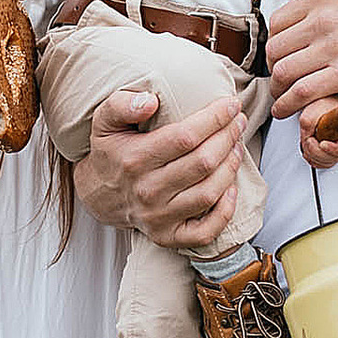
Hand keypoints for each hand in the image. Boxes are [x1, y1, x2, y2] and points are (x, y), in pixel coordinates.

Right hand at [77, 84, 246, 253]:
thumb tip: (150, 102)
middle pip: (202, 163)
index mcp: (134, 159)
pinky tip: (231, 188)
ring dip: (230, 167)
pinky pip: (205, 231)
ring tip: (236, 146)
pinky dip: (225, 211)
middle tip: (238, 121)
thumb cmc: (112, 152)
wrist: (99, 195)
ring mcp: (158, 217)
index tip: (231, 104)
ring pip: (208, 193)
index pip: (185, 137)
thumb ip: (121, 105)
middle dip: (228, 138)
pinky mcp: (167, 236)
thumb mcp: (105, 122)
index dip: (214, 119)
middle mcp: (147, 191)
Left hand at [267, 0, 337, 125]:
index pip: (277, 22)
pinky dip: (288, 105)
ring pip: (284, 72)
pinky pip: (303, 92)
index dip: (276, 43)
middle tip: (281, 80)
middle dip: (273, 68)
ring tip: (283, 98)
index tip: (282, 56)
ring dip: (278, 90)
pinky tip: (287, 111)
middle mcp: (324, 18)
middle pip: (275, 49)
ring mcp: (335, 46)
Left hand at [297, 97, 337, 163]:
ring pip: (329, 161)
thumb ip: (308, 124)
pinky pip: (324, 162)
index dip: (335, 149)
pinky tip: (309, 147)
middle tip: (309, 140)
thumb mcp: (312, 109)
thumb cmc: (324, 99)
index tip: (322, 144)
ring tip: (308, 141)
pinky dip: (313, 158)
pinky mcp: (332, 149)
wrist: (322, 97)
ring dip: (314, 156)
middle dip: (318, 152)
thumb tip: (307, 139)